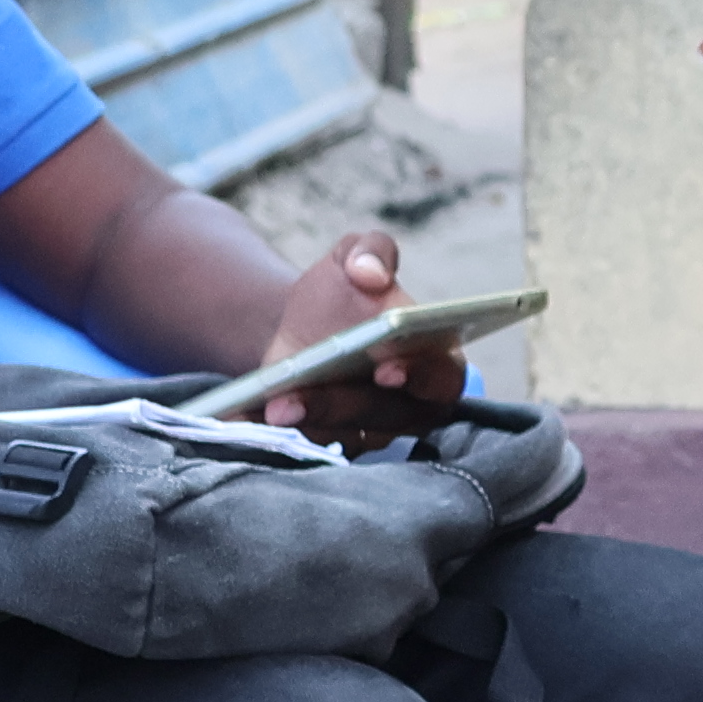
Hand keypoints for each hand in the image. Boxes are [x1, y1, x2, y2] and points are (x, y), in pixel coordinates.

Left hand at [243, 229, 467, 449]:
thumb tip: (369, 274)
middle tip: (304, 395)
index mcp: (436, 357)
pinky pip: (320, 450)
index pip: (442, 376)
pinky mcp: (341, 446)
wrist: (305, 328)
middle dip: (345, 404)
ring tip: (275, 407)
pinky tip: (259, 416)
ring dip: (313, 423)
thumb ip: (369, 251)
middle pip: (389, 414)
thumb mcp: (354, 257)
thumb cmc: (344, 295)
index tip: (386, 369)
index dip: (420, 375)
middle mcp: (415, 402)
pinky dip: (292, 435)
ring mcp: (378, 431)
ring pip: (352, 438)